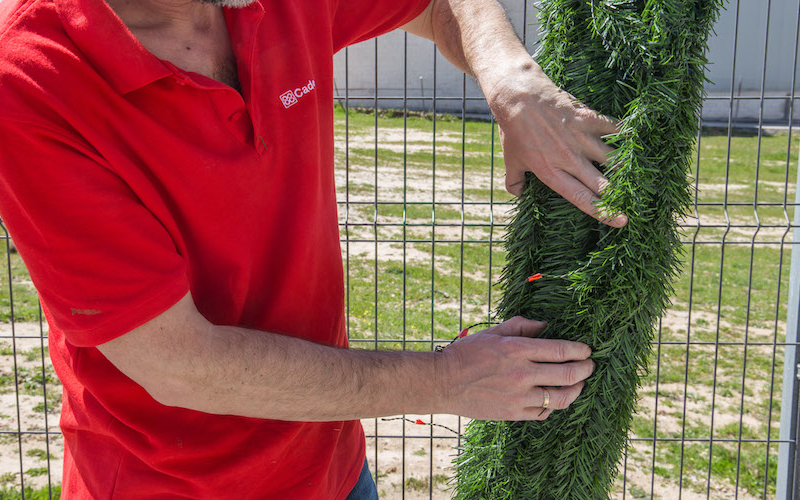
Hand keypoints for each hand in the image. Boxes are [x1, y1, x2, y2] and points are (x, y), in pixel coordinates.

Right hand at [435, 316, 593, 420]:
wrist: (443, 382)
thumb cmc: (466, 353)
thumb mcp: (494, 332)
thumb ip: (522, 326)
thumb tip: (547, 325)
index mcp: (517, 349)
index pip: (561, 350)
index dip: (581, 351)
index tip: (587, 350)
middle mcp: (521, 373)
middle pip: (568, 375)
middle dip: (586, 369)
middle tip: (590, 365)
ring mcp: (518, 396)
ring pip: (561, 398)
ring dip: (577, 390)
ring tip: (580, 383)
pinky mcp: (513, 413)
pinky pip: (544, 412)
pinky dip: (556, 405)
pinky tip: (557, 398)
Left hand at [485, 62, 627, 227]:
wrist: (519, 97)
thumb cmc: (513, 131)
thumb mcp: (511, 160)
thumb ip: (514, 181)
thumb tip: (518, 194)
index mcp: (552, 174)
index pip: (581, 198)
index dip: (603, 212)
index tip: (621, 221)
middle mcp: (570, 159)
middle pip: (602, 183)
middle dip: (619, 196)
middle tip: (633, 202)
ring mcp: (581, 138)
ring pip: (612, 158)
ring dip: (624, 167)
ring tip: (634, 173)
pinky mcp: (588, 119)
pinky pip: (613, 129)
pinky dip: (624, 135)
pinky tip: (634, 140)